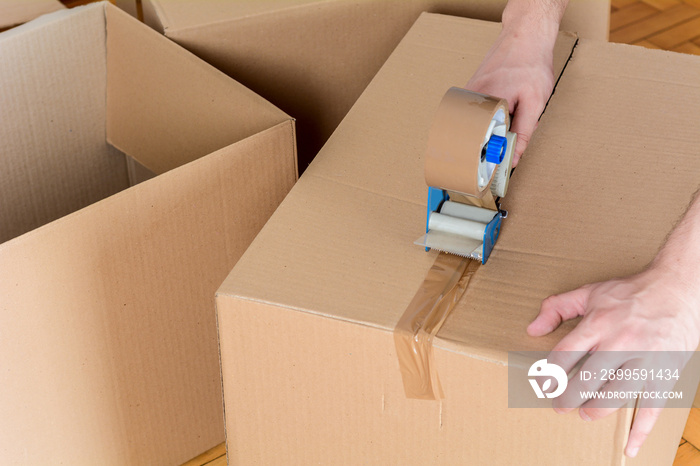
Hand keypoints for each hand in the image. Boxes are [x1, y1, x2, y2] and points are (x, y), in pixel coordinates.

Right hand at [466, 1, 564, 164]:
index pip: (479, 144)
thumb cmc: (531, 63)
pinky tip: (490, 122)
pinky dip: (478, 123)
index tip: (489, 175)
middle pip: (470, 136)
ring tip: (490, 141)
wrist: (524, 35)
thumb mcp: (536, 101)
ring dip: (479, 136)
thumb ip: (525, 131)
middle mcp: (471, 100)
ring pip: (468, 126)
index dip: (485, 160)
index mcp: (487, 104)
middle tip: (488, 160)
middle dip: (481, 150)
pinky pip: (469, 114)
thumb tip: (516, 157)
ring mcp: (466, 94)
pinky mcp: (468, 90)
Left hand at [527, 266, 699, 456]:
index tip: (543, 384)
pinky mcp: (664, 373)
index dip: (550, 374)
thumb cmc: (630, 292)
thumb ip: (557, 307)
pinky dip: (640, 430)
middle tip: (559, 406)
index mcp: (598, 324)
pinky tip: (630, 446)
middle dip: (568, 397)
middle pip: (587, 379)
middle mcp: (620, 343)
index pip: (565, 355)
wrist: (677, 290)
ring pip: (615, 395)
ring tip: (584, 413)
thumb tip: (532, 329)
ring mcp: (644, 360)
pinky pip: (652, 407)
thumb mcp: (589, 292)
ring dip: (595, 410)